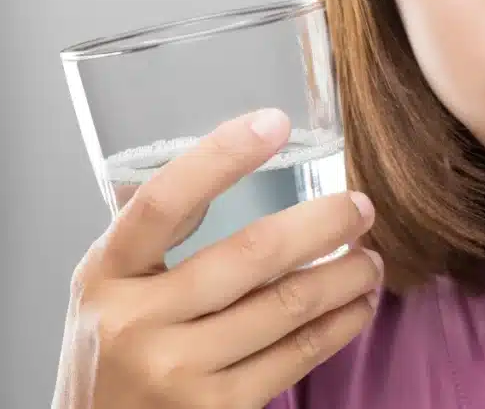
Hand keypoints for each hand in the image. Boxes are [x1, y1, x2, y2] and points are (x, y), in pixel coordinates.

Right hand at [51, 109, 382, 408]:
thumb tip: (224, 161)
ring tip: (371, 260)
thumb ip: (153, 237)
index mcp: (106, 274)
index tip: (275, 122)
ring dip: (345, 275)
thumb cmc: (112, 352)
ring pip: (288, 306)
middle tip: (361, 207)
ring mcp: (179, 370)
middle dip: (323, 224)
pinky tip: (358, 306)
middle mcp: (137, 321)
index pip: (165, 202)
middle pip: (251, 254)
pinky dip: (341, 324)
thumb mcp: (108, 288)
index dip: (221, 156)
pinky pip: (299, 355)